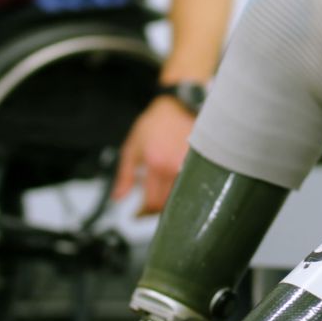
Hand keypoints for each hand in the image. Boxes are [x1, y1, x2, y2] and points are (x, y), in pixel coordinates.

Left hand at [111, 96, 194, 214]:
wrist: (178, 105)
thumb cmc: (155, 124)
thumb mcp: (132, 148)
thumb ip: (125, 175)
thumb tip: (118, 198)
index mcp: (156, 165)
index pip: (152, 203)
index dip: (143, 214)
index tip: (137, 215)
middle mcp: (175, 167)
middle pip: (169, 204)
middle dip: (156, 210)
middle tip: (147, 210)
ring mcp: (192, 166)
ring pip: (183, 197)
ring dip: (172, 202)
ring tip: (162, 198)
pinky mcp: (203, 162)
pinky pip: (195, 184)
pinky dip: (186, 190)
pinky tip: (179, 187)